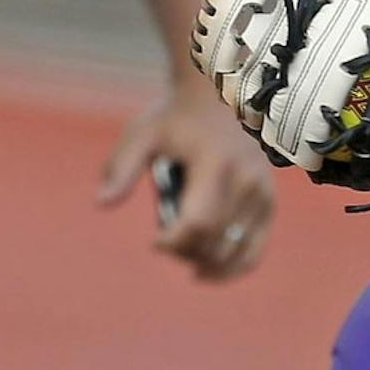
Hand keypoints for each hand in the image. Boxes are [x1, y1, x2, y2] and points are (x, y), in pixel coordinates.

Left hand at [100, 80, 275, 281]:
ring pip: (232, 251)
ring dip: (204, 262)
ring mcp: (261, 193)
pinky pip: (253, 251)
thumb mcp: (143, 134)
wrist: (220, 96)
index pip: (198, 221)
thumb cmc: (176, 118)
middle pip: (214, 241)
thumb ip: (121, 168)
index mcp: (216, 163)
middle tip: (165, 243)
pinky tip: (207, 273)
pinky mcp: (268, 203)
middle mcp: (246, 180)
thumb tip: (101, 203)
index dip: (174, 242)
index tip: (154, 243)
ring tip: (183, 254)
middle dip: (185, 252)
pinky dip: (232, 268)